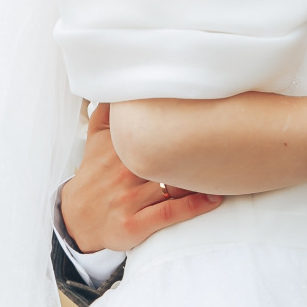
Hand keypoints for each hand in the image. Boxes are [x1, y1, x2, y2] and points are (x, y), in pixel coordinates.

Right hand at [58, 103, 222, 253]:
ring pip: (172, 183)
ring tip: (228, 166)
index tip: (209, 107)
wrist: (77, 219)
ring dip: (200, 176)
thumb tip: (119, 82)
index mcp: (118, 147)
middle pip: (166, 154)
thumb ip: (108, 111)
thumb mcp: (94, 140)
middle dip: (196, 146)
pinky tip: (214, 198)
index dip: (180, 118)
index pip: (151, 127)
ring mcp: (129, 199)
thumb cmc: (94, 175)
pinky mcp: (134, 224)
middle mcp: (124, 171)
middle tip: (229, 136)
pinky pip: (169, 213)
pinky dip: (194, 206)